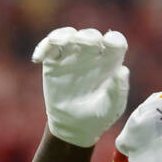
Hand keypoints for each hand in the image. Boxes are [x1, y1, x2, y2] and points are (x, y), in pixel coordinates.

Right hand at [32, 27, 129, 146]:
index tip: (109, 44)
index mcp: (111, 63)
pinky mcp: (54, 61)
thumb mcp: (112, 107)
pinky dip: (43, 47)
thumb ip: (118, 90)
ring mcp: (73, 56)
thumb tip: (123, 70)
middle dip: (87, 37)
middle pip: (91, 36)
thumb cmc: (99, 116)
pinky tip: (38, 59)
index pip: (115, 42)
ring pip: (69, 35)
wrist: (74, 127)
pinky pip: (49, 47)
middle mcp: (93, 56)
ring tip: (56, 42)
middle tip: (83, 43)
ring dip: (63, 35)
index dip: (114, 40)